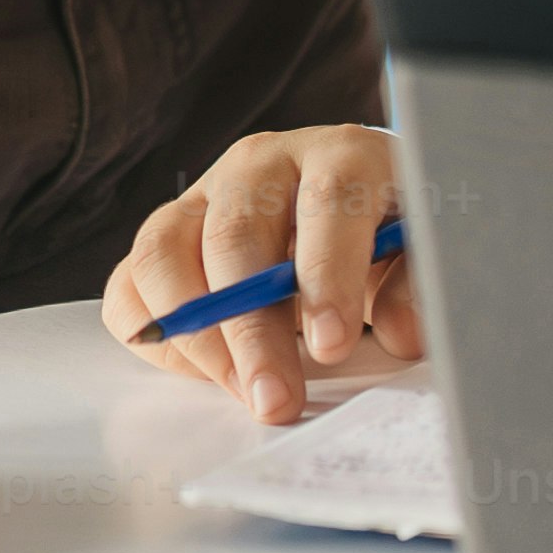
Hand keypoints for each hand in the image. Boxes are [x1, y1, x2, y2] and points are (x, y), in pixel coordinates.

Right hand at [106, 124, 429, 425]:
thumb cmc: (390, 233)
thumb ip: (418, 287)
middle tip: (274, 398)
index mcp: (342, 155)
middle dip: (252, 328)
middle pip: (236, 236)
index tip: (331, 344)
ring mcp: (205, 196)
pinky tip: (204, 372)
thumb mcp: (423, 252)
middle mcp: (263, 163)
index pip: (329, 202)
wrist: (355, 208)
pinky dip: (154, 334)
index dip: (327, 274)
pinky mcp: (167, 234)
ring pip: (164, 254)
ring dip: (196, 335)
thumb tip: (400, 331)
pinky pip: (130, 284)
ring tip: (239, 391)